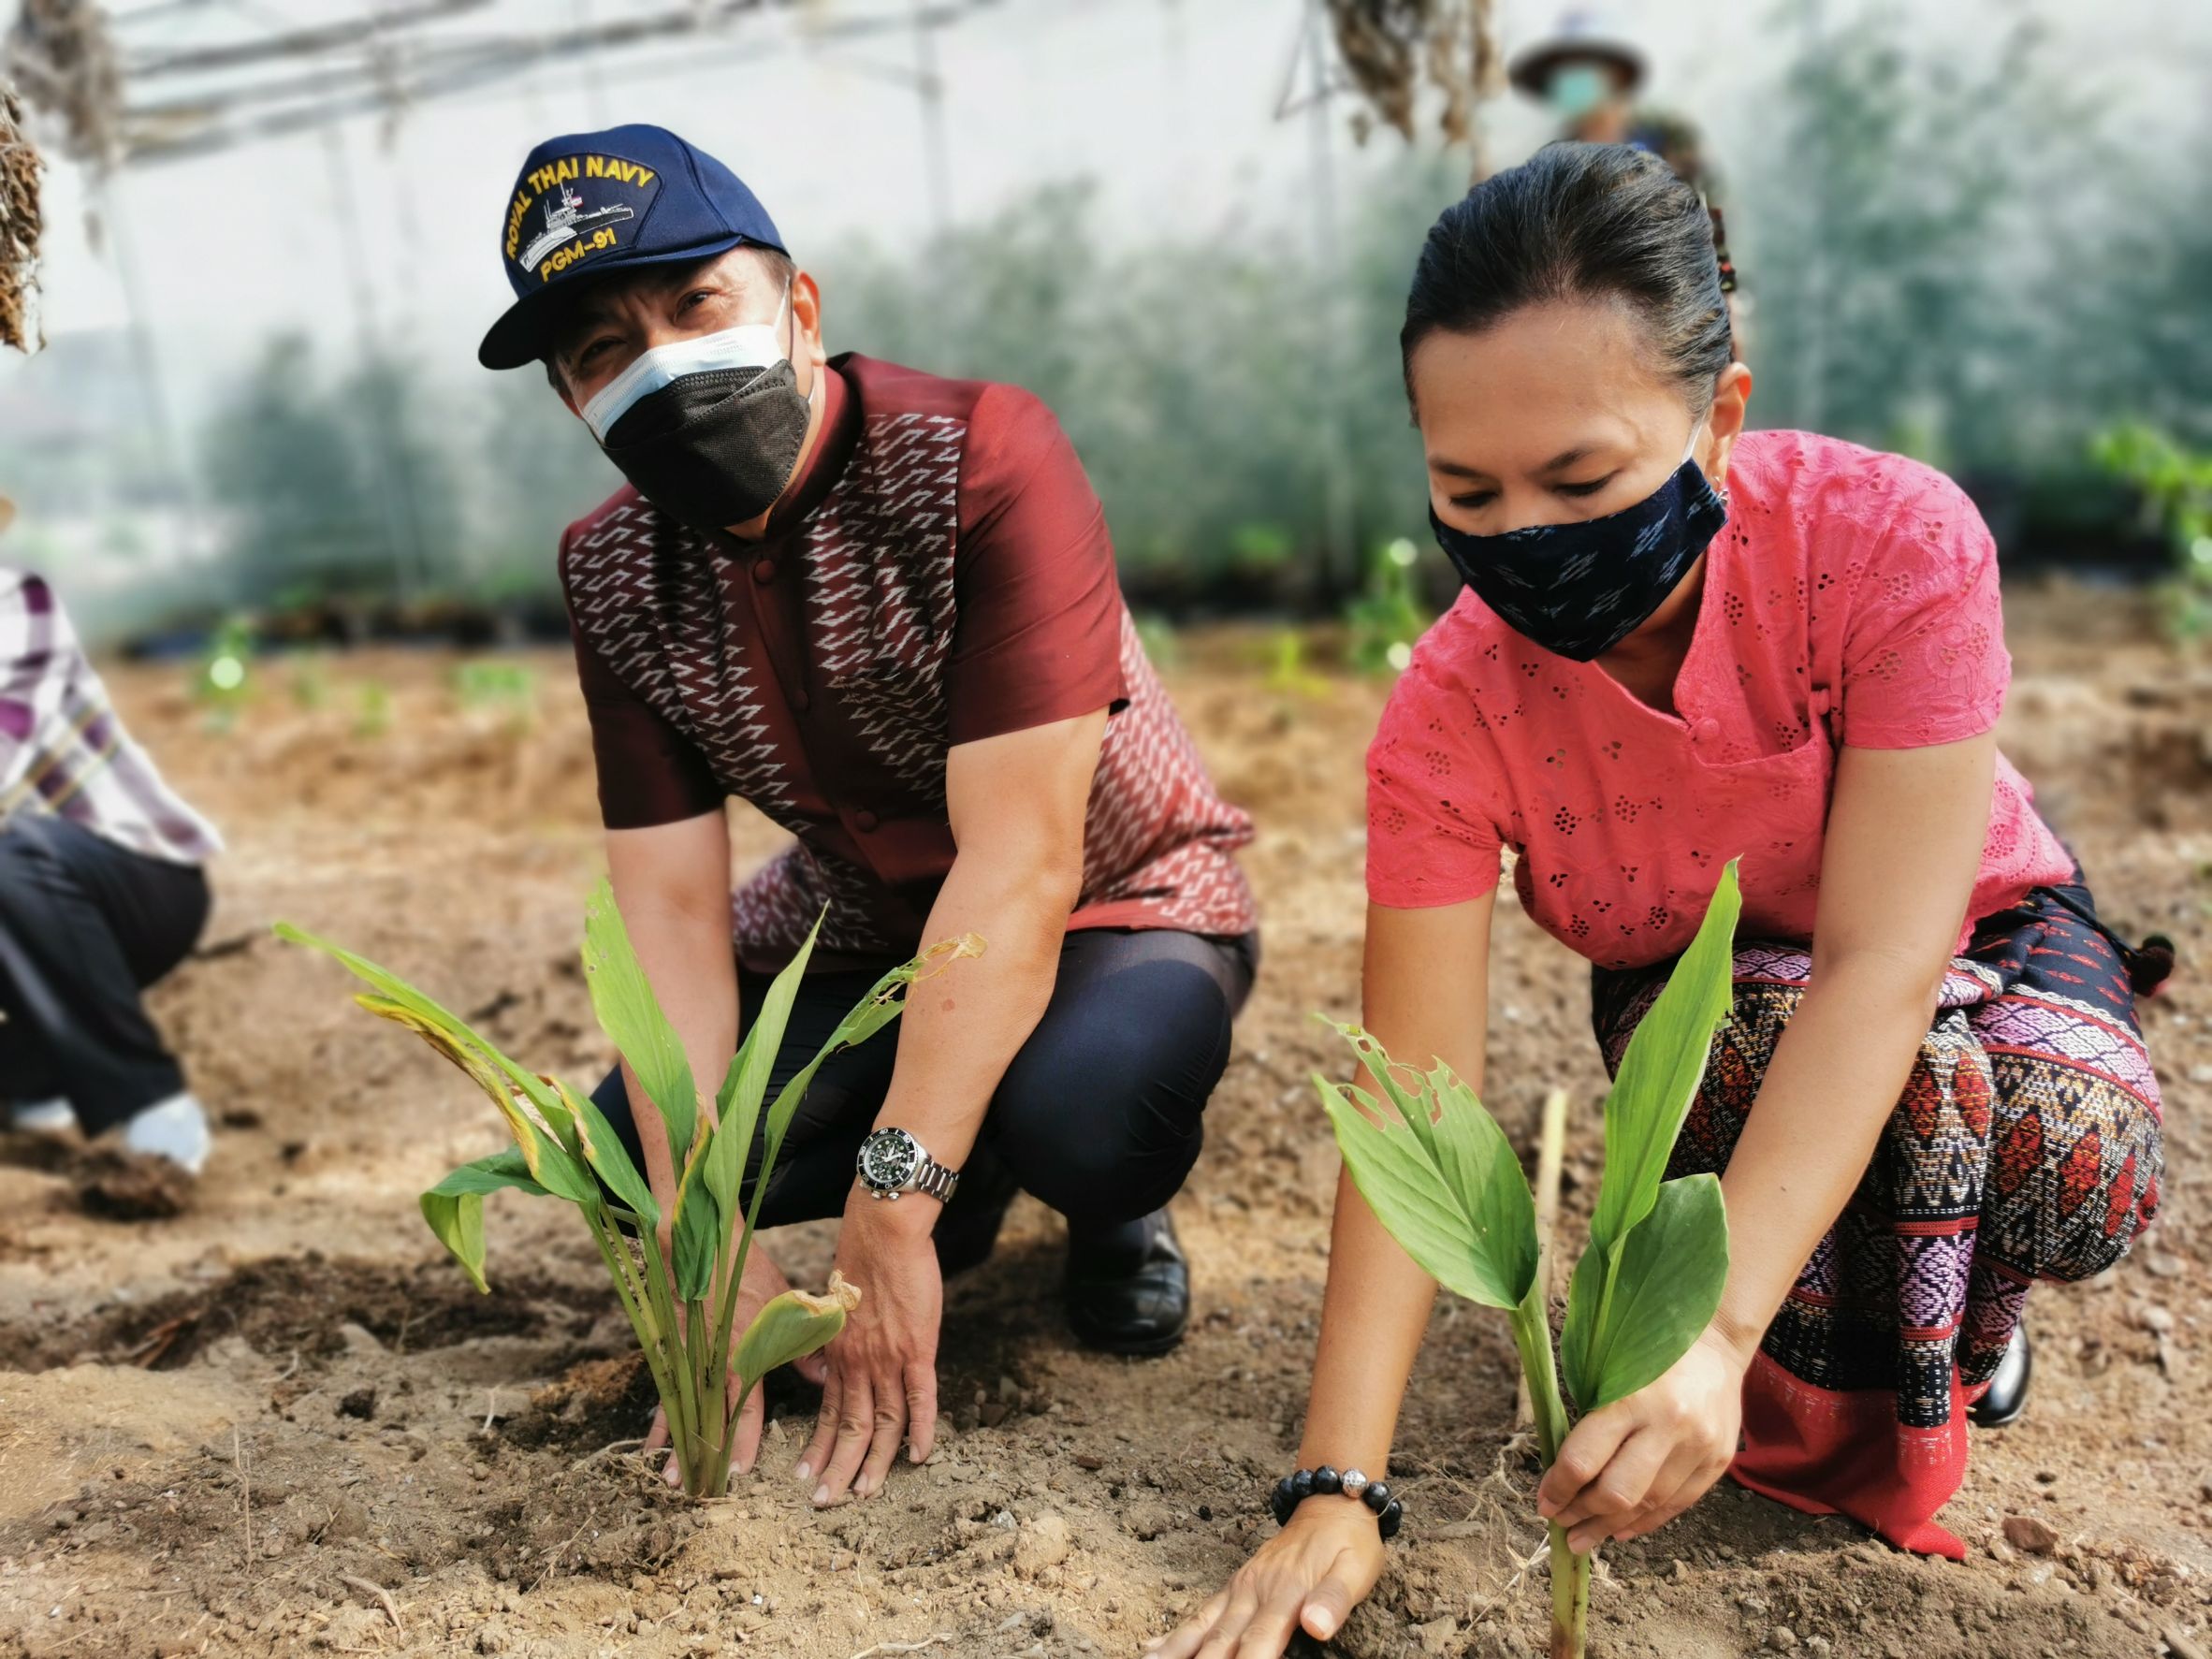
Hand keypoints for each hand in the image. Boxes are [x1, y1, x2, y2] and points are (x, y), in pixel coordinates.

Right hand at [641, 1240, 825, 1486]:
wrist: (696, 1238)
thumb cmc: (746, 1268)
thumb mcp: (784, 1301)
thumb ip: (803, 1345)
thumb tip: (825, 1375)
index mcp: (742, 1350)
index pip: (744, 1406)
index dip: (742, 1440)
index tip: (740, 1471)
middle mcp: (712, 1360)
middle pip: (709, 1416)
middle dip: (706, 1455)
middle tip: (701, 1491)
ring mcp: (688, 1356)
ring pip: (683, 1409)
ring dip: (677, 1445)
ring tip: (670, 1480)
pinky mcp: (672, 1349)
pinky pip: (666, 1391)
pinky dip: (659, 1418)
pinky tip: (651, 1444)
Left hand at [797, 1190, 942, 1505]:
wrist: (882, 1231)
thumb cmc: (861, 1259)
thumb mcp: (835, 1304)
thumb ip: (835, 1339)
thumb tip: (830, 1364)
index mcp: (838, 1353)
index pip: (828, 1412)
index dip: (820, 1447)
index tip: (808, 1476)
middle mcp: (858, 1363)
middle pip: (849, 1427)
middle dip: (838, 1468)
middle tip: (827, 1502)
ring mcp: (888, 1358)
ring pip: (881, 1422)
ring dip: (874, 1462)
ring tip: (866, 1494)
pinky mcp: (917, 1348)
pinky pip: (921, 1397)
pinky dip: (922, 1429)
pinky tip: (920, 1456)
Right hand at [1148, 1496, 1384, 1656]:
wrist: (1331, 1504)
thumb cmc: (1349, 1544)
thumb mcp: (1354, 1571)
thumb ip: (1333, 1600)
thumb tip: (1316, 1627)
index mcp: (1284, 1594)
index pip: (1260, 1643)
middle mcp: (1253, 1591)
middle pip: (1221, 1642)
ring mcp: (1240, 1588)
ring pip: (1202, 1627)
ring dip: (1176, 1652)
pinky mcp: (1234, 1586)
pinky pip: (1201, 1612)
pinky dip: (1177, 1634)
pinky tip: (1154, 1648)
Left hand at [1537, 1328, 1749, 1552]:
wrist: (1716, 1340)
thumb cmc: (1648, 1350)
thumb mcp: (1609, 1369)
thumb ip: (1590, 1418)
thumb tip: (1560, 1472)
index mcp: (1633, 1397)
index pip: (1584, 1459)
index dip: (1558, 1487)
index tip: (1543, 1501)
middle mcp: (1670, 1425)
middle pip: (1617, 1492)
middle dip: (1581, 1513)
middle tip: (1560, 1523)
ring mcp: (1699, 1447)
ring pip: (1648, 1505)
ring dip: (1609, 1527)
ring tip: (1584, 1537)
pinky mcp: (1719, 1461)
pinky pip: (1677, 1505)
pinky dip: (1645, 1522)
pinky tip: (1620, 1530)